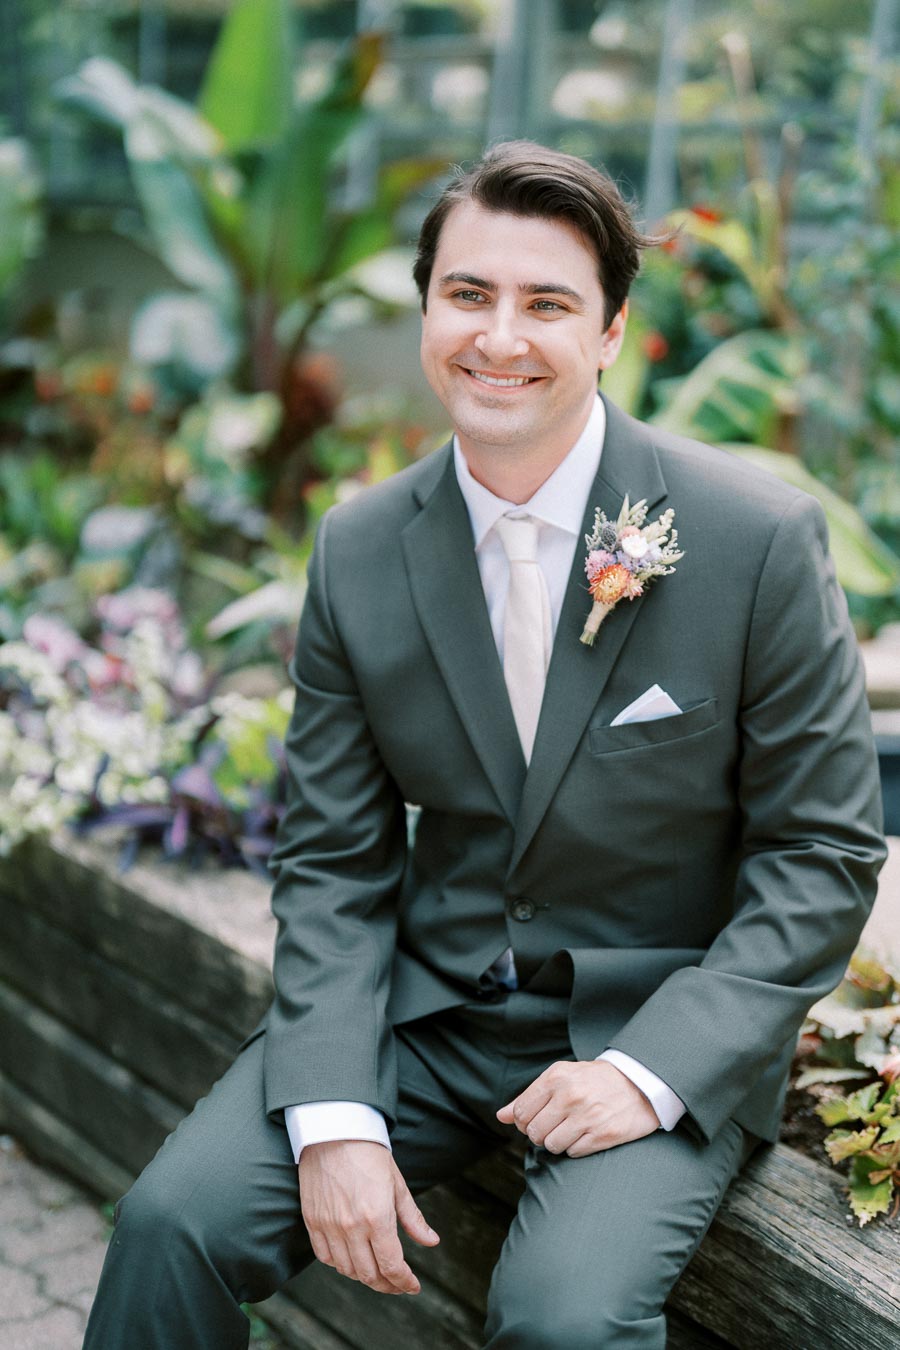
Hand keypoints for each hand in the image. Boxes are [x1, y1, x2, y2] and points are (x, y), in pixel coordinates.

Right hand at [298, 1140, 438, 1294]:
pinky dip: (340, 1265)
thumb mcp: (397, 1183)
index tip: (412, 1286)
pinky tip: (351, 1259)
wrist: (334, 1130)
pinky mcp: (313, 1221)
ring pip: (347, 1270)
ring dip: (364, 1277)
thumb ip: (413, 1218)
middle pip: (369, 1274)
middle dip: (387, 1285)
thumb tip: (431, 1242)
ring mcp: (329, 1225)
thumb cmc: (369, 1152)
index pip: (392, 1265)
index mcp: (377, 1217)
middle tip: (398, 1283)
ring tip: (377, 1271)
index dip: (404, 1282)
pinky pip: (325, 1257)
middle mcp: (351, 1227)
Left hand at [496, 1060, 658, 1156]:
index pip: (522, 1112)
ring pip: (552, 1145)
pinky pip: (573, 1152)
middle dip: (539, 1134)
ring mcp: (587, 1116)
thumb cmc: (594, 1080)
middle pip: (534, 1132)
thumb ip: (529, 1096)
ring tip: (570, 1130)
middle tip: (553, 1126)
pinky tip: (585, 1134)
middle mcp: (570, 1096)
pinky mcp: (603, 1135)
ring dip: (557, 1142)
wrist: (639, 1084)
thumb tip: (501, 1116)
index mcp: (556, 1077)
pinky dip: (575, 1148)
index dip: (524, 1122)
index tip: (535, 1120)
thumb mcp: (561, 1077)